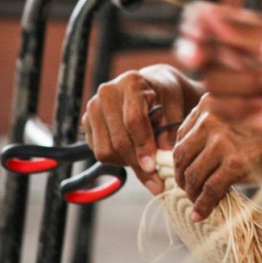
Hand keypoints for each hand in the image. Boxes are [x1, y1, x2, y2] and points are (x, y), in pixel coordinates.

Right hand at [82, 64, 201, 194]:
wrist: (148, 87)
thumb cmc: (164, 96)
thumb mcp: (174, 106)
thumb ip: (171, 129)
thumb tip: (165, 154)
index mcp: (131, 83)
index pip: (134, 120)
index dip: (144, 146)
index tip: (152, 166)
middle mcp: (108, 93)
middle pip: (118, 139)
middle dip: (137, 163)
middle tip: (155, 179)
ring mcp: (93, 107)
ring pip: (105, 150)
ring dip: (127, 164)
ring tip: (146, 165)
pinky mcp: (87, 122)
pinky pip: (98, 152)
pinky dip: (117, 161)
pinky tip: (133, 156)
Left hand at [171, 94, 261, 220]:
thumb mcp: (236, 118)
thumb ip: (212, 128)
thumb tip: (185, 159)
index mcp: (210, 102)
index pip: (182, 135)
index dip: (181, 158)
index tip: (185, 171)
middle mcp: (212, 117)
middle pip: (182, 155)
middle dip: (182, 177)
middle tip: (188, 190)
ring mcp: (223, 139)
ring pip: (193, 174)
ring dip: (191, 193)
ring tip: (196, 201)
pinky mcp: (235, 161)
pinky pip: (210, 189)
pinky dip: (202, 205)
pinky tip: (200, 213)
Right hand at [176, 1, 261, 141]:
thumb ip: (245, 32)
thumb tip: (207, 15)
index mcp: (242, 28)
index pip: (202, 17)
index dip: (195, 23)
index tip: (196, 30)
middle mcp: (231, 53)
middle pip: (192, 48)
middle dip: (196, 51)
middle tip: (199, 56)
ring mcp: (231, 81)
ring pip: (209, 78)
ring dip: (242, 81)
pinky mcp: (233, 109)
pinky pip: (216, 104)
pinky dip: (240, 104)